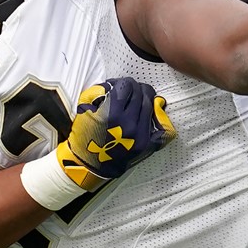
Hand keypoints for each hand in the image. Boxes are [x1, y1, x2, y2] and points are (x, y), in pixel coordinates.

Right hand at [57, 77, 175, 190]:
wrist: (88, 164)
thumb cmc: (85, 135)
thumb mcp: (84, 108)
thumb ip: (99, 90)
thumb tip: (116, 84)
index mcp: (112, 113)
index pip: (127, 85)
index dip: (122, 82)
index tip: (119, 86)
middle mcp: (128, 123)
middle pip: (141, 93)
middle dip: (134, 88)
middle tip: (129, 91)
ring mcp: (140, 135)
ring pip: (151, 105)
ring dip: (145, 98)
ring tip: (138, 100)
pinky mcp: (147, 145)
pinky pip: (163, 128)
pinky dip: (159, 117)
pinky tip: (154, 112)